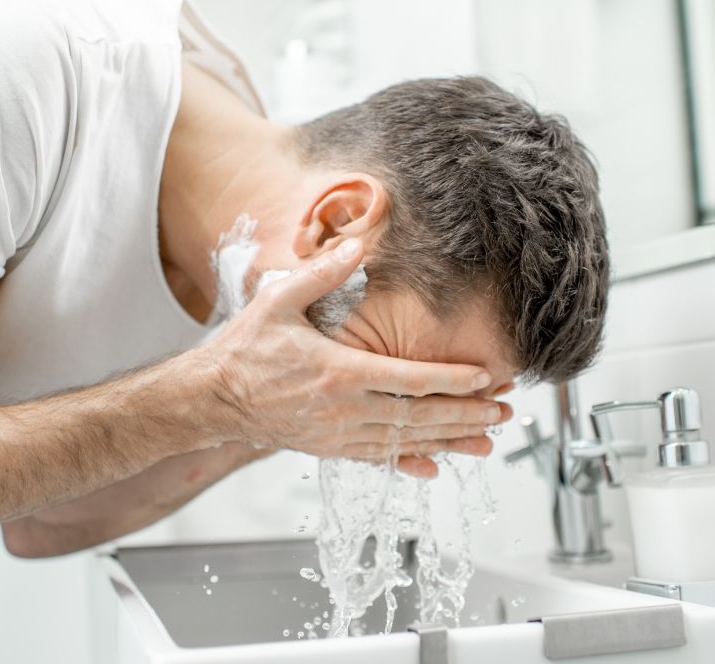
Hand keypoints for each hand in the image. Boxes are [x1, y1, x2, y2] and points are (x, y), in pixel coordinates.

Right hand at [192, 239, 508, 475]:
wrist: (210, 398)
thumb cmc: (244, 349)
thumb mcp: (279, 301)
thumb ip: (322, 275)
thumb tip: (358, 248)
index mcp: (337, 372)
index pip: (409, 381)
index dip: (451, 381)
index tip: (485, 378)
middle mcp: (343, 411)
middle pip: (418, 418)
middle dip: (466, 415)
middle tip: (504, 413)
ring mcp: (337, 435)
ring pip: (405, 443)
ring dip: (449, 442)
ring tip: (486, 441)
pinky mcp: (329, 449)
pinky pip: (378, 459)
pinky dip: (410, 462)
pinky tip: (436, 466)